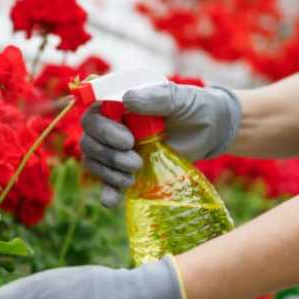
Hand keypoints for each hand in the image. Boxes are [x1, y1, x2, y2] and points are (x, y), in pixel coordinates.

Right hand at [81, 83, 241, 205]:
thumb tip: (126, 99)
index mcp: (118, 102)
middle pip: (90, 139)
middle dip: (108, 153)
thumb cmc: (192, 106)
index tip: (127, 139)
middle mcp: (112, 124)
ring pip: (94, 160)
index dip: (102, 128)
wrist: (209, 130)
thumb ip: (155, 97)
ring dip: (109, 172)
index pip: (93, 113)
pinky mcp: (125, 168)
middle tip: (135, 160)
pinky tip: (110, 201)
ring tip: (133, 175)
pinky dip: (107, 190)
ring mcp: (116, 147)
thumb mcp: (178, 98)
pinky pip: (107, 180)